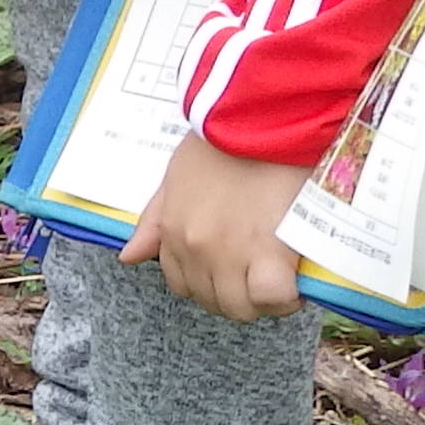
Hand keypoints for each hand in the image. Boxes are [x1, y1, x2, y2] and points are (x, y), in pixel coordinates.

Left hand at [120, 135, 311, 319]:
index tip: (234, 272)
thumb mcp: (176, 175)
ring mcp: (230, 253)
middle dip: (237, 295)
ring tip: (280, 280)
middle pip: (213, 301)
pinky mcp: (269, 252)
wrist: (261, 117)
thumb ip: (154, 220)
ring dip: (261, 301)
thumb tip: (129, 256)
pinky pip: (272, 297)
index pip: (182, 284)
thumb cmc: (224, 139)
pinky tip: (295, 282)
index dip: (210, 283)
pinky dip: (284, 297)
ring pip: (241, 306)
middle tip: (261, 276)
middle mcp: (196, 247)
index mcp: (173, 229)